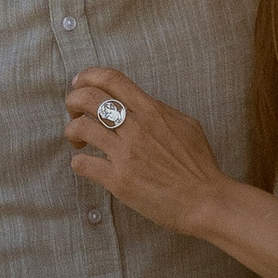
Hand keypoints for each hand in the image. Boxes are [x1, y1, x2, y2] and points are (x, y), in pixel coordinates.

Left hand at [66, 68, 225, 232]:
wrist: (206, 200)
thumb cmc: (199, 165)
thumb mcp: (186, 125)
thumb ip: (160, 111)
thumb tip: (140, 104)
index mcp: (152, 110)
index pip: (111, 78)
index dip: (88, 76)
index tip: (80, 85)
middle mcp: (136, 127)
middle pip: (87, 97)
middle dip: (72, 101)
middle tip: (73, 113)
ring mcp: (126, 154)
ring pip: (80, 128)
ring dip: (72, 132)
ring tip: (79, 141)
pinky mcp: (118, 180)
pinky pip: (83, 164)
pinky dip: (79, 162)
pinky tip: (87, 165)